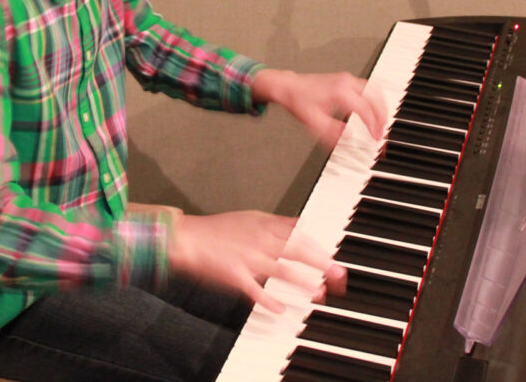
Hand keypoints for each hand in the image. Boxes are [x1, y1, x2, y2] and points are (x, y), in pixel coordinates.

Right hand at [169, 211, 346, 312]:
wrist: (187, 237)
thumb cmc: (217, 229)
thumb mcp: (250, 217)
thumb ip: (277, 222)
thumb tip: (301, 223)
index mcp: (263, 225)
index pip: (299, 235)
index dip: (319, 247)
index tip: (332, 257)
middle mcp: (259, 241)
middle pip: (297, 251)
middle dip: (321, 263)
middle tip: (338, 274)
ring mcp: (248, 259)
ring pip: (282, 271)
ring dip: (303, 282)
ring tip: (319, 292)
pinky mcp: (234, 276)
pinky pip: (256, 291)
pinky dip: (269, 301)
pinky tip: (281, 309)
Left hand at [253, 69, 386, 147]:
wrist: (288, 86)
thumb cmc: (298, 100)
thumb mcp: (313, 122)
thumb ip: (332, 133)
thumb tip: (349, 139)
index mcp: (340, 92)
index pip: (365, 110)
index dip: (373, 126)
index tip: (375, 137)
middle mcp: (346, 82)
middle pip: (374, 98)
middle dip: (382, 117)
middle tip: (382, 132)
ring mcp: (347, 79)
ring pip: (374, 91)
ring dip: (380, 107)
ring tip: (382, 123)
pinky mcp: (346, 80)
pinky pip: (368, 88)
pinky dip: (374, 100)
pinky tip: (374, 110)